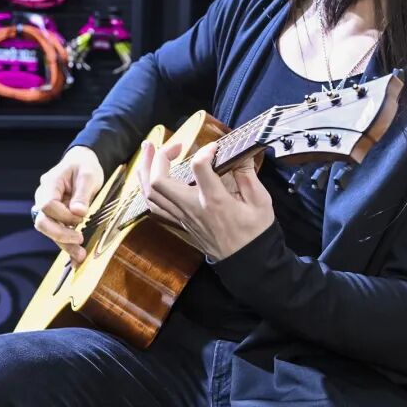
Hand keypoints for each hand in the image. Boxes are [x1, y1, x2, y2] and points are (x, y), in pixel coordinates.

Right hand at [33, 146, 104, 265]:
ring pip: (50, 231)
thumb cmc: (84, 166)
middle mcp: (44, 198)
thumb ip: (82, 194)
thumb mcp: (88, 175)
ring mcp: (48, 210)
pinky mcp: (56, 218)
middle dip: (60, 234)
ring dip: (64, 244)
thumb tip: (78, 212)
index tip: (81, 217)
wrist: (83, 164)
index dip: (63, 215)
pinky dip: (67, 244)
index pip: (47, 205)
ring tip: (81, 256)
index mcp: (50, 184)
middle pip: (42, 221)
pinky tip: (77, 257)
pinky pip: (58, 233)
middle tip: (79, 240)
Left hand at [137, 140, 274, 261]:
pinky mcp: (180, 222)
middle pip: (159, 181)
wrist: (246, 262)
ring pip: (151, 194)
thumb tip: (240, 151)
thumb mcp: (260, 201)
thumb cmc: (255, 232)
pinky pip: (154, 206)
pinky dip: (148, 188)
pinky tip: (150, 175)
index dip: (204, 150)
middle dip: (159, 157)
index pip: (198, 167)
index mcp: (214, 201)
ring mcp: (182, 216)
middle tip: (173, 144)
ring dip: (146, 170)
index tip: (214, 146)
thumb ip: (247, 174)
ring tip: (150, 151)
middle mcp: (192, 208)